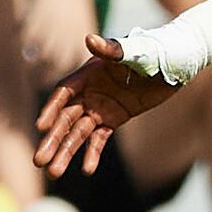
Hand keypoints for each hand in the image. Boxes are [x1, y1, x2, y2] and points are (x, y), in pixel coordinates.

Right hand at [34, 40, 185, 177]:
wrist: (173, 63)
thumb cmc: (151, 51)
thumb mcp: (132, 52)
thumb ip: (111, 50)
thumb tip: (89, 39)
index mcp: (87, 74)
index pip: (64, 94)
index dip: (52, 110)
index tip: (41, 127)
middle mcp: (89, 92)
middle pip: (65, 119)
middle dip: (52, 140)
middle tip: (38, 161)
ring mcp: (99, 107)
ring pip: (78, 133)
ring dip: (66, 152)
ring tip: (53, 173)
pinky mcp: (113, 119)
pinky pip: (99, 139)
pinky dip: (92, 154)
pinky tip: (86, 171)